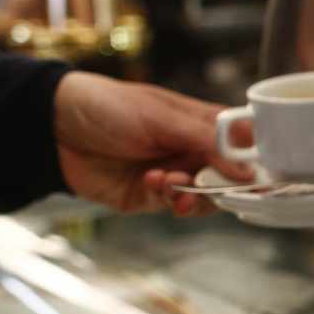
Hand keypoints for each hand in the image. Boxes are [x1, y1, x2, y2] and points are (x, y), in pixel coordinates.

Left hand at [53, 72, 253, 215]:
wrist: (53, 129)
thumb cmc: (109, 107)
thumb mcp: (162, 118)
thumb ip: (206, 143)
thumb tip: (248, 169)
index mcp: (205, 123)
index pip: (246, 145)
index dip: (256, 163)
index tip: (260, 178)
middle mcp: (195, 149)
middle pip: (231, 177)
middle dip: (222, 184)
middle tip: (208, 183)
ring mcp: (176, 174)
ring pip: (207, 197)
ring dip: (195, 195)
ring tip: (171, 184)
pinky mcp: (153, 196)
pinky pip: (177, 206)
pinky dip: (171, 200)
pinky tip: (154, 184)